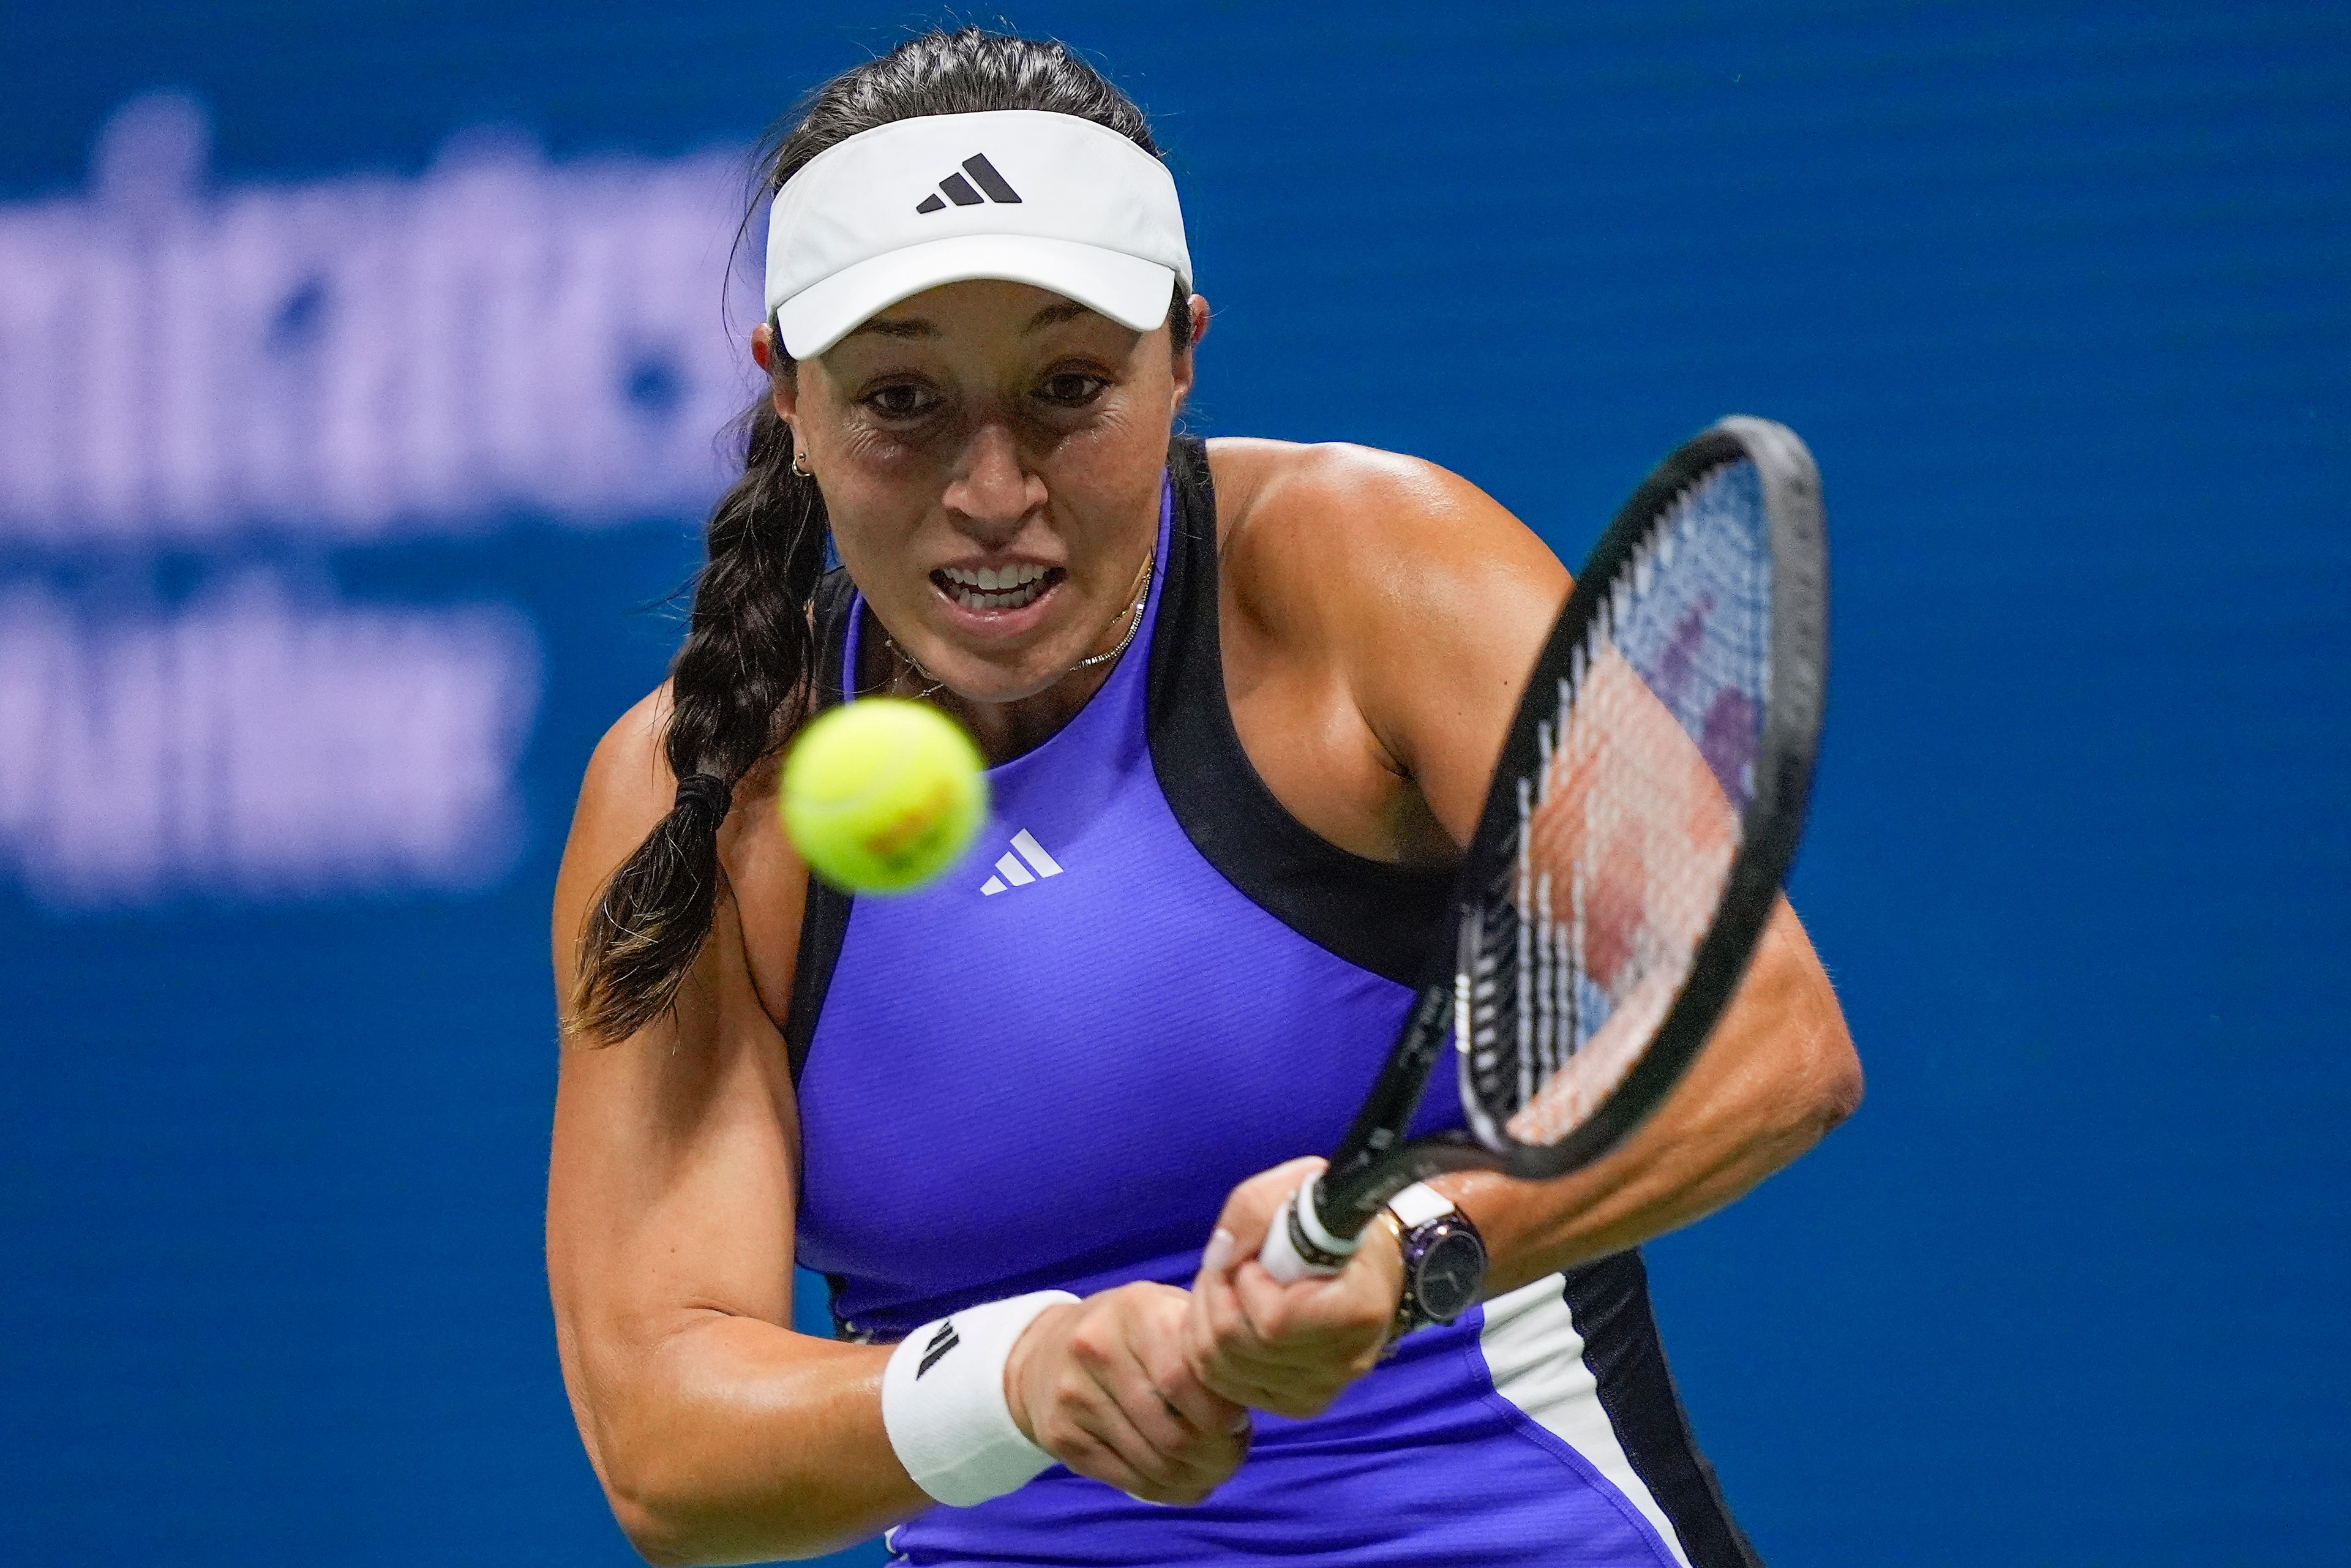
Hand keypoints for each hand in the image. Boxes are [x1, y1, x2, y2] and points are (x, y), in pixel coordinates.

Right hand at [1002, 1282, 1250, 1504]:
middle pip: (1175, 1433)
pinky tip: (1183, 1482)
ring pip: (1155, 1465)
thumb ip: (1204, 1343)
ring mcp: (1075, 1397)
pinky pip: (1130, 1483)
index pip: (1189, 1382)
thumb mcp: (1166, 1312)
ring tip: (1213, 1469)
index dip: (1224, 1414)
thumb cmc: (1131, 1333)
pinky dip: (1168, 1492)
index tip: (1240, 1421)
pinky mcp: (1062, 1439)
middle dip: (1218, 1456)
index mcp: (1137, 1311)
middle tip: (1233, 1454)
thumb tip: (1247, 1392)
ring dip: (1197, 1479)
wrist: (1044, 1352)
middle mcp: (1097, 1350)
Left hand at [1184, 1157, 1406, 1419]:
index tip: (1256, 1256)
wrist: (1364, 1263)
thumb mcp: (1301, 1185)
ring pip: (1219, 1368)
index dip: (1247, 1282)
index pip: (1273, 1322)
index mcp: (1359, 1311)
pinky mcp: (1296, 1404)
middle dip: (1215, 1294)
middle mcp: (1344, 1363)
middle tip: (1230, 1264)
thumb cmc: (1332, 1221)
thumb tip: (1218, 1257)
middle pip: (1236, 1346)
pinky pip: (1222, 1385)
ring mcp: (1320, 1390)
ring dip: (1205, 1318)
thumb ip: (1254, 1210)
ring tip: (1229, 1286)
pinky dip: (1208, 1346)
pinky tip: (1228, 1315)